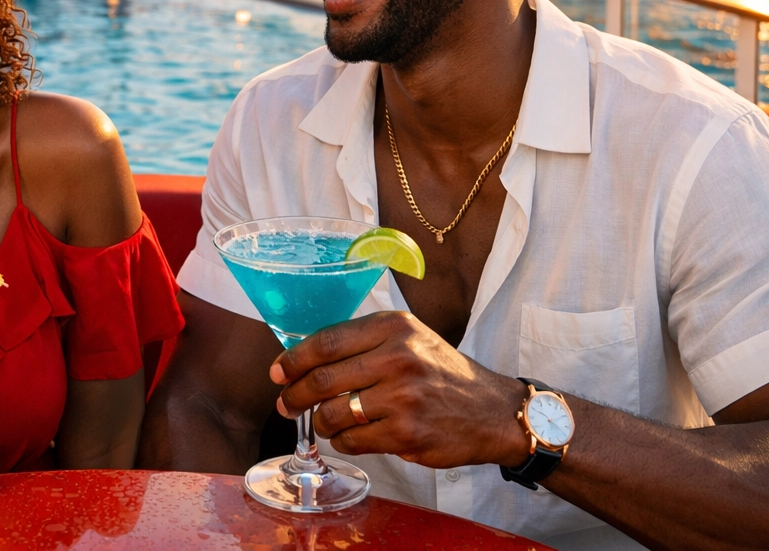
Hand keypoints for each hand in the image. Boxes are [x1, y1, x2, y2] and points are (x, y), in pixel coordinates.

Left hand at [270, 311, 528, 469]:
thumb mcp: (409, 339)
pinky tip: (352, 435)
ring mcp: (403, 397)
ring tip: (326, 421)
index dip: (293, 359)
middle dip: (294, 395)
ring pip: (333, 414)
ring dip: (321, 422)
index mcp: (393, 327)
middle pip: (322, 379)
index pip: (326, 342)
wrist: (491, 411)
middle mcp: (398, 357)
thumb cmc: (441, 372)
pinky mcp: (407, 434)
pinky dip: (343, 441)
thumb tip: (301, 357)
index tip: (277, 372)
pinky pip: (352, 441)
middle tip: (285, 404)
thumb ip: (362, 342)